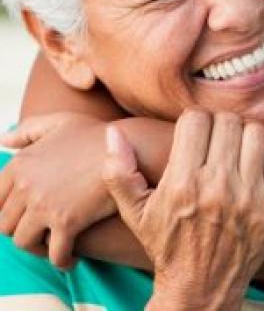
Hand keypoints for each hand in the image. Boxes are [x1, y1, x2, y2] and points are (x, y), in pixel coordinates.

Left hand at [0, 114, 115, 268]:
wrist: (130, 147)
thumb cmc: (98, 135)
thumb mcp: (60, 122)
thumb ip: (28, 131)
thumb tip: (2, 142)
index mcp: (20, 164)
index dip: (10, 213)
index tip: (27, 217)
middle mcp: (25, 186)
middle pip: (5, 225)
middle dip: (22, 232)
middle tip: (42, 233)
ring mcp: (44, 205)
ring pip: (24, 242)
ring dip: (38, 249)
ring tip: (54, 247)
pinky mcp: (67, 222)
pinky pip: (54, 254)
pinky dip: (61, 261)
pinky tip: (71, 259)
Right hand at [103, 109, 263, 310]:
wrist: (201, 287)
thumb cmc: (167, 244)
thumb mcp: (135, 212)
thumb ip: (119, 172)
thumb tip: (113, 133)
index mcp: (183, 183)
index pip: (195, 120)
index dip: (194, 119)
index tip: (195, 131)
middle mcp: (217, 187)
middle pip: (228, 122)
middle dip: (221, 122)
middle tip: (219, 135)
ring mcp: (249, 197)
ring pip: (258, 133)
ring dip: (250, 132)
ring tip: (241, 143)